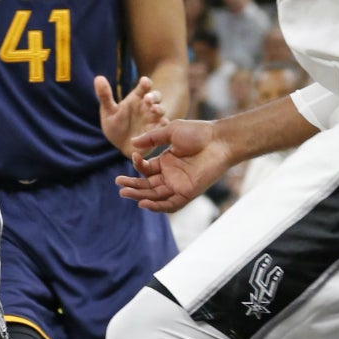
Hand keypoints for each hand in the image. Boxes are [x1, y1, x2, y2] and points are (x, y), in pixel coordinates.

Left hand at [95, 74, 165, 154]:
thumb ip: (105, 96)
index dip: (145, 83)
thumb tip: (98, 78)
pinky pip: (163, 126)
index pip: (143, 87)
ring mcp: (153, 118)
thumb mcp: (108, 111)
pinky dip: (163, 124)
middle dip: (153, 96)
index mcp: (136, 98)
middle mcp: (147, 107)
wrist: (120, 146)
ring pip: (161, 110)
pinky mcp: (156, 131)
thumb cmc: (115, 125)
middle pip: (156, 96)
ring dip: (159, 109)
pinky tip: (161, 123)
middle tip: (147, 98)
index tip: (144, 81)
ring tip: (153, 109)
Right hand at [116, 117, 231, 213]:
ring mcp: (179, 185)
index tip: (134, 157)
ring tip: (125, 193)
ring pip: (155, 196)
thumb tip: (132, 144)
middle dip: (133, 186)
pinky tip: (144, 203)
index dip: (138, 166)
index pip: (146, 170)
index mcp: (166, 162)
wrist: (219, 140)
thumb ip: (151, 138)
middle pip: (147, 186)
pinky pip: (170, 204)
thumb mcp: (171, 132)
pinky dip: (157, 206)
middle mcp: (171, 176)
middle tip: (119, 185)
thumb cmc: (198, 133)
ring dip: (140, 196)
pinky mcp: (188, 193)